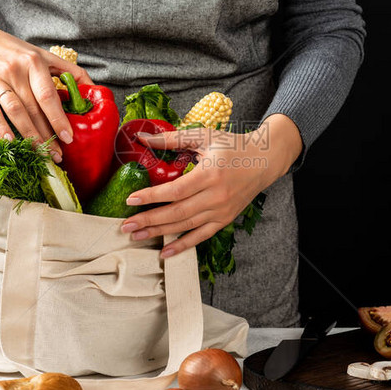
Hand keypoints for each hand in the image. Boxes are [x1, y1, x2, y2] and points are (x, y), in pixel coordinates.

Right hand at [0, 17, 92, 159]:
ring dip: (28, 135)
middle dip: (47, 134)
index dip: (59, 118)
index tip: (69, 137)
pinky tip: (9, 141)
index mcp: (34, 62)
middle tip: (57, 154)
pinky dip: (0, 126)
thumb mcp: (41, 54)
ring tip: (39, 152)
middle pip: (34, 108)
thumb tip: (94, 89)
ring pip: (15, 111)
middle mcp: (15, 70)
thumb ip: (68, 70)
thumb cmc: (12, 50)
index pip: (49, 95)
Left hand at [121, 114, 302, 257]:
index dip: (152, 197)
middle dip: (149, 220)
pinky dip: (183, 246)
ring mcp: (221, 211)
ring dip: (159, 233)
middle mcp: (216, 196)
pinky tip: (165, 253)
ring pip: (185, 226)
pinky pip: (201, 236)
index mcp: (210, 174)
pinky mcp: (224, 220)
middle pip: (177, 213)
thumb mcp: (205, 136)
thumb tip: (143, 138)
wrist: (265, 161)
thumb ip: (173, 138)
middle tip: (125, 226)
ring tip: (136, 236)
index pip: (176, 190)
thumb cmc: (233, 146)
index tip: (130, 200)